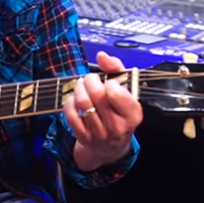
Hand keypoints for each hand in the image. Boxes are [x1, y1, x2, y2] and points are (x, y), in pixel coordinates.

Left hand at [63, 51, 142, 170]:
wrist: (110, 146)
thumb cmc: (118, 111)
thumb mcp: (125, 91)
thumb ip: (116, 70)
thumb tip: (102, 56)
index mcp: (133, 115)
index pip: (116, 93)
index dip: (109, 82)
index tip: (109, 82)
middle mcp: (117, 127)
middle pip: (96, 95)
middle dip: (90, 80)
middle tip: (90, 79)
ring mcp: (99, 134)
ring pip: (82, 103)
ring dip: (79, 88)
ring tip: (81, 85)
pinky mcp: (83, 138)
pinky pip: (70, 113)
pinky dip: (70, 101)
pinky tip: (75, 99)